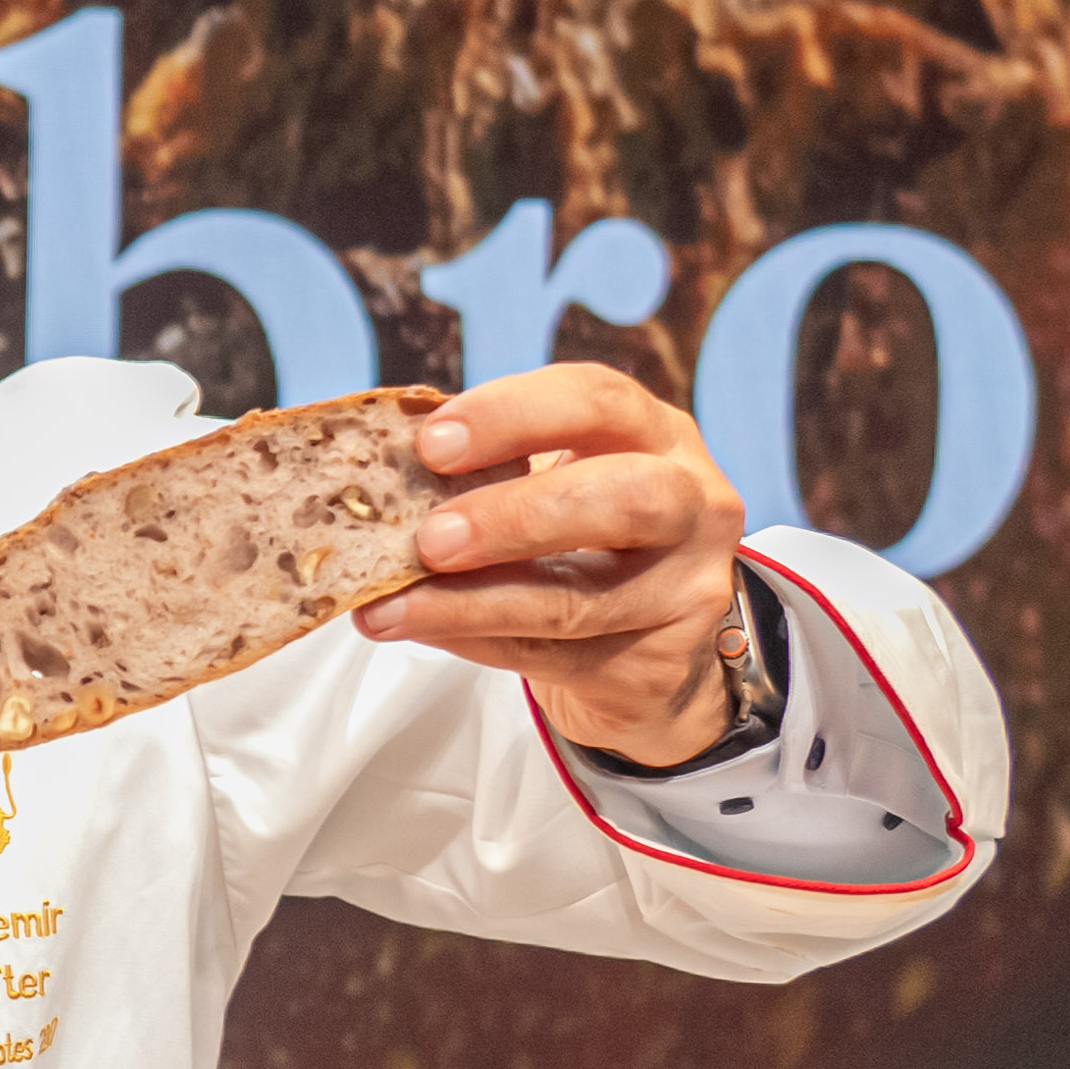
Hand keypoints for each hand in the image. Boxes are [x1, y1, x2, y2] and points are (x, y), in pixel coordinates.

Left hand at [353, 362, 747, 762]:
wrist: (651, 649)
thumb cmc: (583, 539)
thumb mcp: (554, 484)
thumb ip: (487, 472)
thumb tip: (375, 479)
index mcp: (658, 435)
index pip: (598, 401)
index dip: (513, 414)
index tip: (432, 443)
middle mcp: (694, 505)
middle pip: (625, 498)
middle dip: (517, 516)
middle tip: (429, 539)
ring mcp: (686, 592)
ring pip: (577, 601)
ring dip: (469, 604)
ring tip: (387, 607)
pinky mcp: (658, 667)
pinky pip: (553, 657)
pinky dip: (474, 642)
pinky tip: (418, 630)